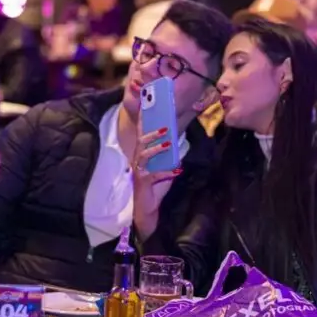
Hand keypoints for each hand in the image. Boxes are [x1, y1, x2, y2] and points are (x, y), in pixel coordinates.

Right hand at [132, 126, 180, 240]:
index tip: (147, 108)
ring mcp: (139, 171)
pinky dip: (166, 172)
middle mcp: (138, 160)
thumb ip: (169, 155)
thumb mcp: (164, 166)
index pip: (141, 134)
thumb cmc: (155, 186)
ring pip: (143, 155)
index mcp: (142, 154)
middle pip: (141, 141)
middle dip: (153, 133)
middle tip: (166, 127)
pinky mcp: (142, 182)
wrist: (148, 208)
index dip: (143, 121)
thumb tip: (178, 142)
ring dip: (156, 148)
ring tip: (168, 144)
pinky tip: (177, 171)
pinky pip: (153, 175)